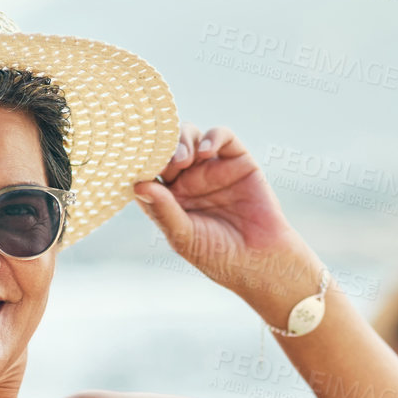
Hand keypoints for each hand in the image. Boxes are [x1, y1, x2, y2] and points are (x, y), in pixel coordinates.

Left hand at [132, 122, 320, 306]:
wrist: (262, 261)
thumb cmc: (219, 256)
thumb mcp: (184, 237)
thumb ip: (163, 211)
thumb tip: (138, 186)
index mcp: (169, 198)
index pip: (148, 171)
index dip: (141, 163)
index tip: (136, 163)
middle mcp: (188, 180)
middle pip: (166, 149)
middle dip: (162, 150)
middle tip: (169, 164)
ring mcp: (212, 168)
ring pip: (190, 136)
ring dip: (182, 140)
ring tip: (184, 159)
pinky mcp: (237, 160)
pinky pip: (222, 136)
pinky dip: (212, 136)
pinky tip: (206, 150)